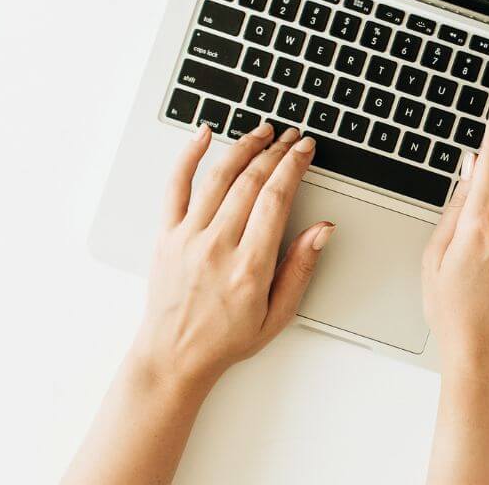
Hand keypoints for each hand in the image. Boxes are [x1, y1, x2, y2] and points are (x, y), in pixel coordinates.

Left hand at [130, 122, 333, 389]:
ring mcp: (188, 237)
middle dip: (276, 151)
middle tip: (291, 137)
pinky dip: (188, 156)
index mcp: (249, 266)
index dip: (294, 166)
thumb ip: (300, 268)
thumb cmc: (226, 339)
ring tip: (262, 131)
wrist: (173, 357)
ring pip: (218, 176)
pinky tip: (203, 135)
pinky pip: (175, 186)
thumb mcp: (278, 314)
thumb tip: (322, 230)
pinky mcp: (166, 235)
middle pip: (251, 181)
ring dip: (243, 147)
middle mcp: (217, 246)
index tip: (305, 149)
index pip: (276, 198)